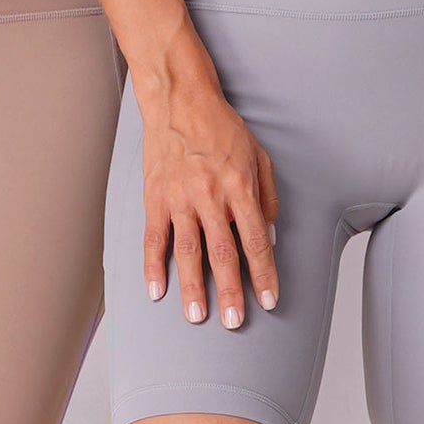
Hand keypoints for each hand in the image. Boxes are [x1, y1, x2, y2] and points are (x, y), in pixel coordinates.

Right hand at [141, 75, 279, 326]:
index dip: (263, 274)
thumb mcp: (259, 155)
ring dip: (193, 287)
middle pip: (222, 253)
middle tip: (234, 322)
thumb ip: (267, 196)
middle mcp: (210, 196)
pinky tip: (157, 291)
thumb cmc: (222, 127)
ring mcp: (179, 198)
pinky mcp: (155, 197)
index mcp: (239, 187)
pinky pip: (154, 238)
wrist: (180, 100)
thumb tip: (270, 234)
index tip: (268, 300)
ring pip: (187, 252)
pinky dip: (153, 266)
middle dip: (230, 291)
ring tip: (197, 317)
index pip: (256, 241)